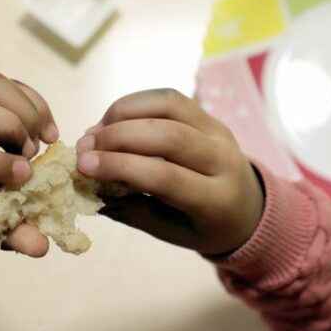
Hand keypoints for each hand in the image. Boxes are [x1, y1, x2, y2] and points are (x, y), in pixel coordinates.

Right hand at [75, 89, 263, 254]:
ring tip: (96, 131)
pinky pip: (170, 99)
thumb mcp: (169, 232)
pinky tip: (113, 120)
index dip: (120, 167)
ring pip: (169, 106)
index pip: (165, 177)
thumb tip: (86, 185)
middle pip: (168, 136)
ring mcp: (218, 131)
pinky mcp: (208, 115)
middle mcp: (223, 160)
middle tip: (82, 148)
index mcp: (216, 200)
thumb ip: (130, 210)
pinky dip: (136, 104)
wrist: (247, 209)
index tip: (83, 166)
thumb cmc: (201, 226)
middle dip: (117, 137)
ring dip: (124, 113)